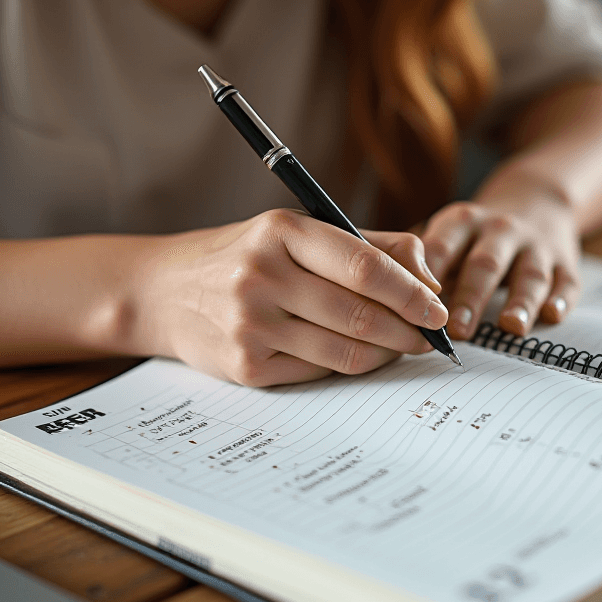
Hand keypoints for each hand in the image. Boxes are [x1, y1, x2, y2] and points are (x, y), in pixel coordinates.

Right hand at [132, 208, 447, 385]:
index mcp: (281, 231)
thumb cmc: (246, 257)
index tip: (439, 307)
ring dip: (387, 353)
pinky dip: (350, 366)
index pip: (363, 265)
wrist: (162, 292)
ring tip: (405, 347)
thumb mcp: (296, 231)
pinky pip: (319, 371)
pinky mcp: (245, 366)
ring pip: (345, 350)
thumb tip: (429, 278)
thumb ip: (368, 245)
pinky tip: (362, 356)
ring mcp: (250, 324)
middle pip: (360, 313)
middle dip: (408, 329)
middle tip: (431, 335)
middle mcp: (262, 275)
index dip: (410, 291)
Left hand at [421, 194, 579, 340]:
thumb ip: (421, 262)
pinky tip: (552, 316)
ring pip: (528, 274)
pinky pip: (566, 282)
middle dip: (471, 296)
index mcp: (462, 222)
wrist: (538, 201)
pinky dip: (561, 300)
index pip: (441, 246)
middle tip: (457, 329)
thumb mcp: (448, 233)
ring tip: (510, 327)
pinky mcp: (565, 263)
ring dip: (519, 301)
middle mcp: (500, 230)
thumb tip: (380, 304)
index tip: (414, 303)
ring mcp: (536, 247)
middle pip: (484, 264)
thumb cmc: (476, 235)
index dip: (428, 275)